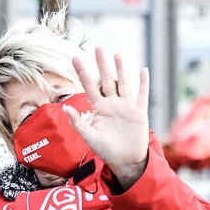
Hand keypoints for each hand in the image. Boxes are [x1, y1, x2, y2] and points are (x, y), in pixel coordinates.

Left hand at [68, 47, 150, 189]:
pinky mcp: (139, 113)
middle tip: (98, 47)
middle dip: (102, 64)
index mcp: (98, 108)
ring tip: (117, 54)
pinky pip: (142, 96)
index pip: (89, 86)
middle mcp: (112, 104)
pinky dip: (143, 84)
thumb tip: (65, 107)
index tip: (74, 58)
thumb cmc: (105, 150)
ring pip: (123, 84)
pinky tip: (143, 70)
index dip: (82, 72)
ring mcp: (126, 107)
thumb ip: (78, 122)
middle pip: (107, 79)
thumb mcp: (89, 137)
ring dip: (121, 69)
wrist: (125, 161)